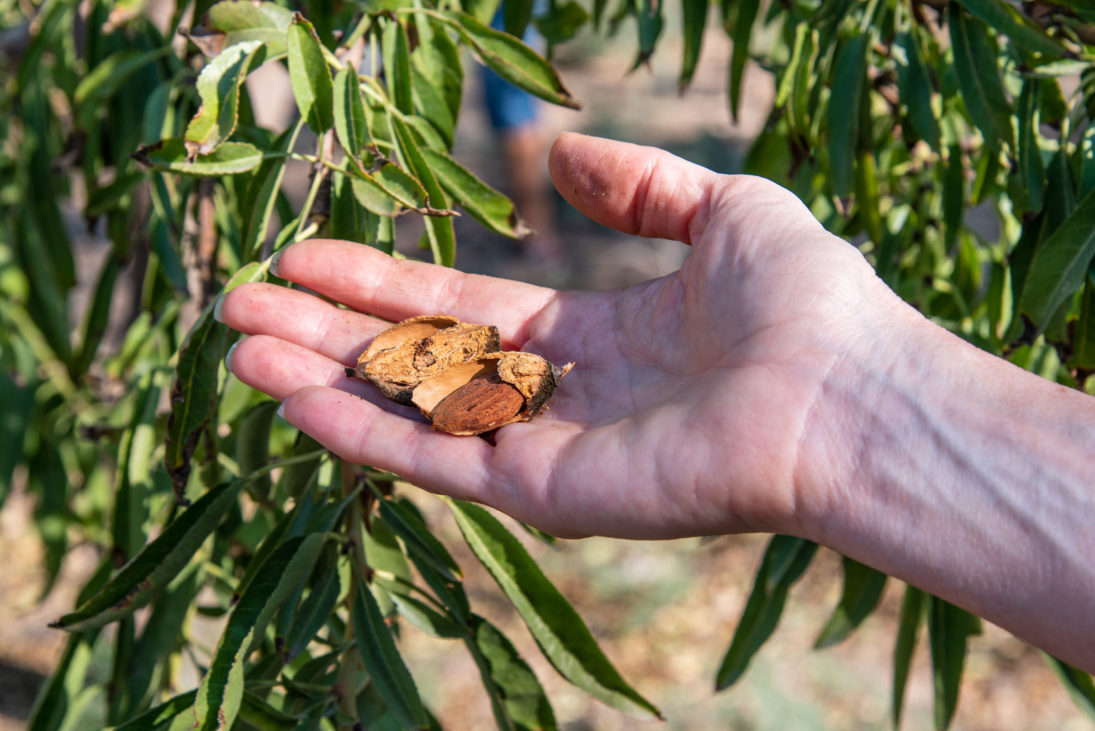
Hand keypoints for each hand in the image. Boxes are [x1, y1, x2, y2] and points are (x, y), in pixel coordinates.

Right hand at [219, 132, 910, 539]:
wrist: (845, 388)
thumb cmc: (803, 300)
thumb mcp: (721, 210)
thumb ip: (639, 185)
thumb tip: (562, 154)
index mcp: (591, 336)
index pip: (461, 310)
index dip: (384, 284)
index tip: (310, 256)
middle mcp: (555, 396)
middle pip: (416, 362)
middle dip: (327, 331)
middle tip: (240, 300)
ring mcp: (543, 448)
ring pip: (407, 414)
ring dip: (318, 381)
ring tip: (237, 345)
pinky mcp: (542, 491)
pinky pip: (433, 459)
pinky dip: (360, 430)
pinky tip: (291, 396)